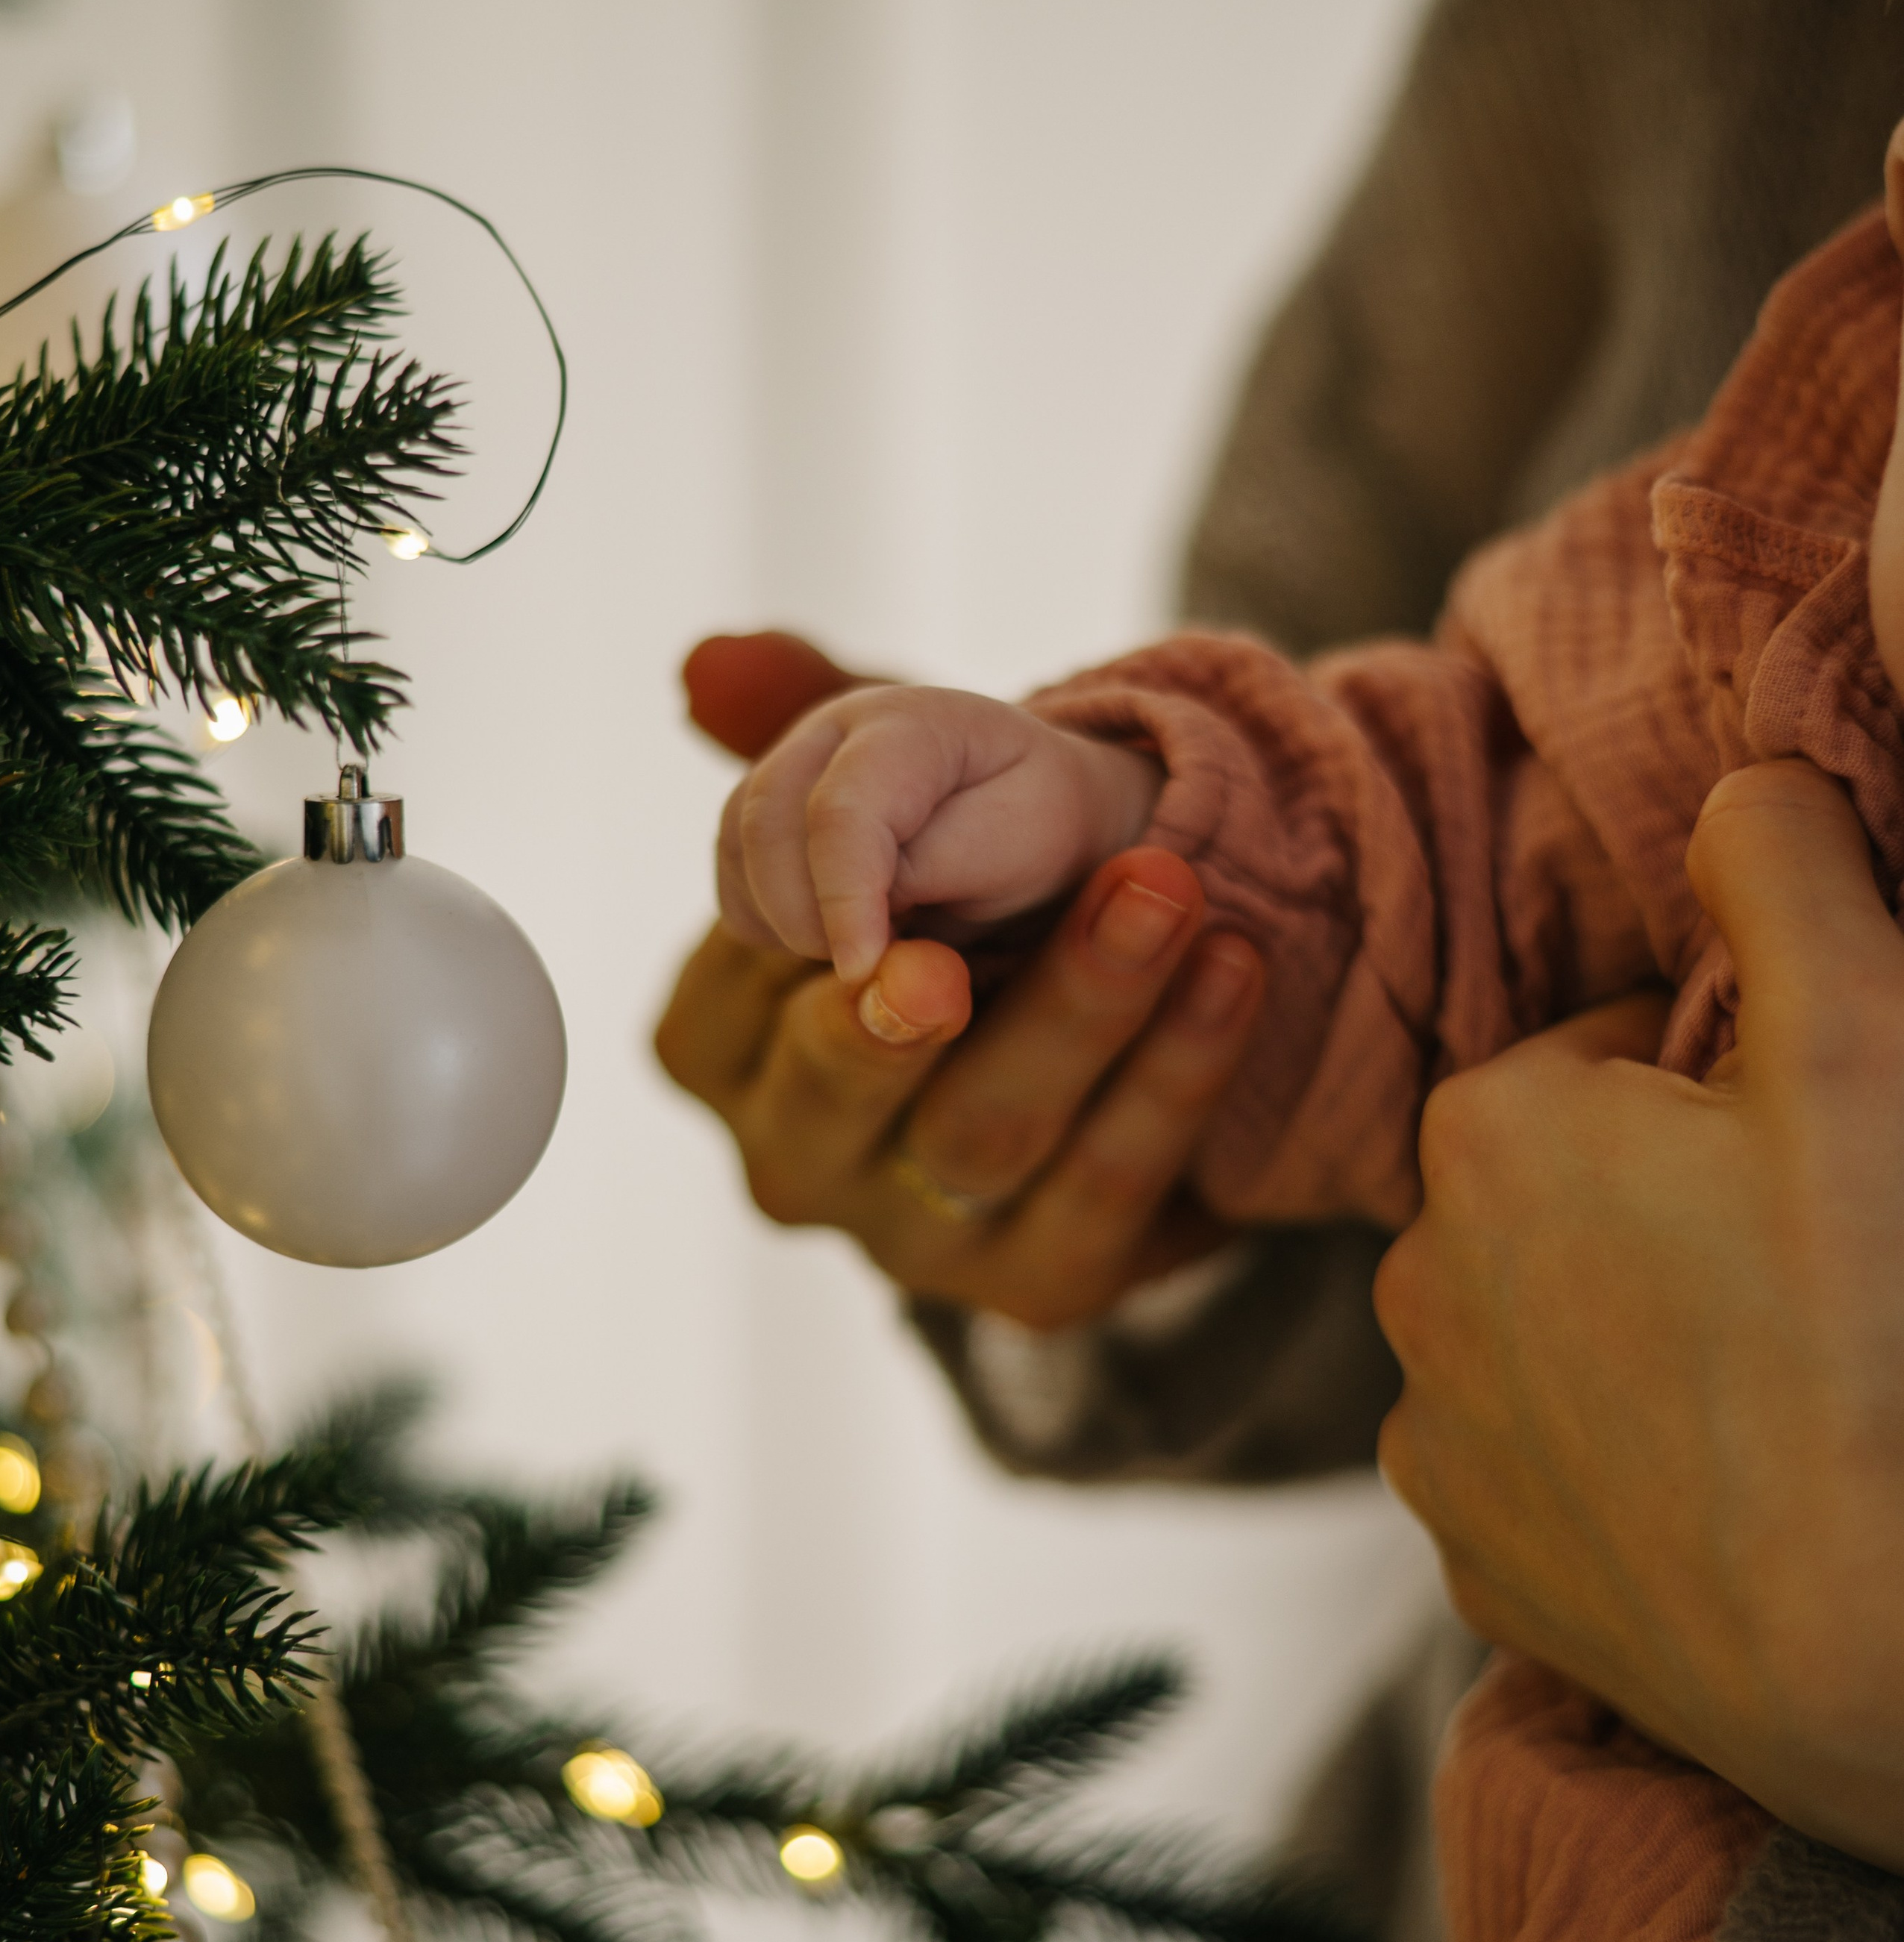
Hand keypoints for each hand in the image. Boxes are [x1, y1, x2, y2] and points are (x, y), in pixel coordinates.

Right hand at [659, 633, 1264, 1329]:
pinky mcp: (1044, 1277)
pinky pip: (1115, 1181)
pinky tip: (1233, 969)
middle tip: (944, 960)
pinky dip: (1178, 1071)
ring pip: (986, 1133)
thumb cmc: (970, 883)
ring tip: (1165, 893)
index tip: (869, 876)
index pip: (735, 992)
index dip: (798, 929)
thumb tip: (709, 664)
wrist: (1118, 984)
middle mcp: (796, 1157)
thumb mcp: (889, 794)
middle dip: (894, 1022)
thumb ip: (809, 735)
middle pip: (838, 1091)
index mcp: (721, 1047)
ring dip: (1079, 1009)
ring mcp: (916, 1237)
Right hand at [717, 680, 1159, 984]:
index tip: (861, 973)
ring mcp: (787, 767)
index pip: (842, 810)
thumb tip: (863, 951)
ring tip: (864, 949)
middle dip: (805, 916)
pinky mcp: (761, 818)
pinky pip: (734, 883)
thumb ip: (946, 880)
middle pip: (762, 824)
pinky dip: (769, 926)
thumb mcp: (1029, 844)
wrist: (1035, 806)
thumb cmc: (1042, 825)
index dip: (843, 901)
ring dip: (785, 922)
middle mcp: (830, 730)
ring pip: (735, 851)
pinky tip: (831, 941)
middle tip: (869, 967)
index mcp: (906, 722)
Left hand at [1374, 759, 1903, 1868]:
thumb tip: (1739, 787)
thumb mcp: (1866, 1039)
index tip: (1812, 1155)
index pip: (1613, 1055)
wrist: (1882, 1650)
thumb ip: (1786, 866)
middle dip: (1672, 1205)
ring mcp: (1441, 1437)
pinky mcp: (1482, 1565)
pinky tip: (1728, 1485)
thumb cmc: (1880, 1335)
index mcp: (1488, 1130)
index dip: (1732, 1091)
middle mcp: (1413, 1279)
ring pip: (1553, 1325)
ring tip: (1777, 1385)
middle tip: (1811, 1272)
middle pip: (1571, 1190)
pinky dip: (1624, 1462)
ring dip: (1642, 1329)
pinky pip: (1550, 1467)